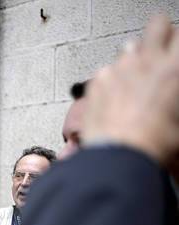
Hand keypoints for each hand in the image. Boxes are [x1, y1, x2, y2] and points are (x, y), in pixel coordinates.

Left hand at [82, 14, 178, 174]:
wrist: (118, 155)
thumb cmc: (152, 142)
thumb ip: (174, 92)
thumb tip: (170, 92)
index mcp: (174, 68)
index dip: (177, 44)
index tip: (175, 54)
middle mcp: (146, 61)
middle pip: (157, 25)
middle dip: (159, 36)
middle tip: (158, 55)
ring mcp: (118, 68)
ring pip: (128, 50)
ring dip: (133, 62)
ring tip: (132, 87)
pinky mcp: (96, 81)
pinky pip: (106, 72)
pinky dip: (110, 81)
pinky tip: (113, 101)